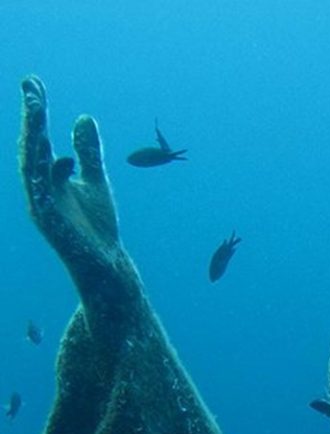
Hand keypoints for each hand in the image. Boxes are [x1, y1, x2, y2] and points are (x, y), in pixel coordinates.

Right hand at [20, 76, 140, 336]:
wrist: (106, 262)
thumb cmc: (99, 226)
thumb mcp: (96, 181)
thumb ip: (88, 152)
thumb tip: (84, 117)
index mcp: (48, 178)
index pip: (38, 139)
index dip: (36, 112)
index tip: (34, 83)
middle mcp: (39, 188)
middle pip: (31, 147)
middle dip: (30, 117)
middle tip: (31, 86)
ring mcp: (41, 204)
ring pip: (31, 165)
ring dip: (33, 137)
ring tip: (36, 107)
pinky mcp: (49, 221)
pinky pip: (42, 194)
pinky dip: (44, 174)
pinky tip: (53, 155)